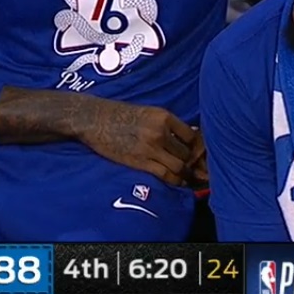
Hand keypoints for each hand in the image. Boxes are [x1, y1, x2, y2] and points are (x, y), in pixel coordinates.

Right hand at [75, 101, 205, 186]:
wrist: (94, 119)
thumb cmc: (120, 114)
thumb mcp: (147, 112)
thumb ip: (167, 124)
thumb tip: (189, 135)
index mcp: (163, 117)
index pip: (192, 135)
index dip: (198, 146)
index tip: (198, 152)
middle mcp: (160, 132)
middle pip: (188, 152)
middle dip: (193, 162)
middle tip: (197, 168)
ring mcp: (150, 148)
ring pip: (180, 166)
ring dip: (186, 173)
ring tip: (188, 176)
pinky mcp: (140, 162)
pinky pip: (166, 175)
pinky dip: (176, 180)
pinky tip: (178, 181)